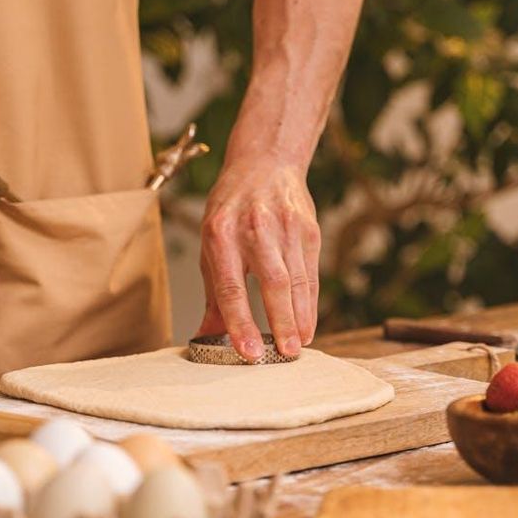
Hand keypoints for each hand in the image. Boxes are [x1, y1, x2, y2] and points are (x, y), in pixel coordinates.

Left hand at [197, 161, 320, 360]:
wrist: (264, 163)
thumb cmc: (232, 208)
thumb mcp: (211, 244)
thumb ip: (213, 293)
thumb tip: (207, 336)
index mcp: (221, 234)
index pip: (232, 287)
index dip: (241, 323)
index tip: (248, 351)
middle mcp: (254, 229)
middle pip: (272, 283)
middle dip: (280, 322)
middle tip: (284, 354)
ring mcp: (285, 227)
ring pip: (297, 281)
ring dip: (299, 317)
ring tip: (298, 345)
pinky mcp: (309, 229)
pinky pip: (311, 274)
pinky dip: (310, 303)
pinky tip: (307, 324)